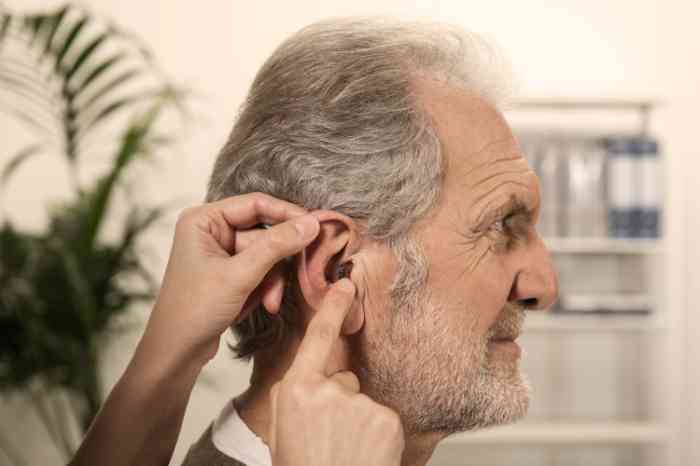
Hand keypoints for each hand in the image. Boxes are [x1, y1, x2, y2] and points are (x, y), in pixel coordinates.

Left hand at [139, 192, 319, 370]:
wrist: (176, 352)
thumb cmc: (195, 310)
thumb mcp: (240, 275)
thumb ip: (277, 246)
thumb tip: (311, 223)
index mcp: (203, 220)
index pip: (256, 203)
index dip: (288, 214)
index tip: (317, 226)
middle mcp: (211, 230)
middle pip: (264, 231)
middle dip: (279, 259)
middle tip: (304, 266)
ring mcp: (220, 252)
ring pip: (266, 254)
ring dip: (274, 279)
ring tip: (271, 301)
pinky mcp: (229, 272)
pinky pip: (260, 270)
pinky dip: (267, 287)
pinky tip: (265, 305)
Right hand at [269, 279, 404, 465]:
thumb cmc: (301, 465)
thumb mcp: (283, 426)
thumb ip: (298, 394)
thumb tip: (314, 381)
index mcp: (297, 389)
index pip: (317, 337)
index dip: (332, 308)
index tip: (345, 284)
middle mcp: (328, 390)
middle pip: (342, 380)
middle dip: (339, 402)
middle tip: (328, 436)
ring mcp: (359, 403)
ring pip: (361, 401)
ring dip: (357, 421)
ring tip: (344, 449)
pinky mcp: (386, 418)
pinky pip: (381, 416)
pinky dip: (375, 434)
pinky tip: (362, 452)